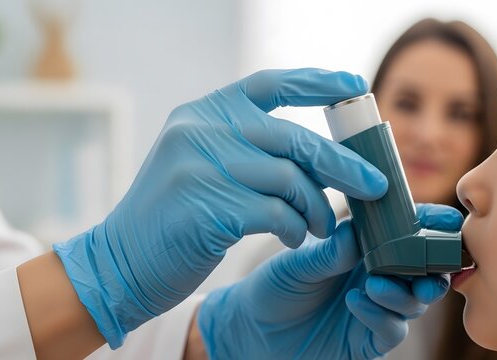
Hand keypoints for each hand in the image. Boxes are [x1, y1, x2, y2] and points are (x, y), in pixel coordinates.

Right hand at [53, 69, 387, 347]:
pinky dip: (294, 228)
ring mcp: (199, 166)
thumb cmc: (174, 217)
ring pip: (289, 179)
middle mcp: (199, 131)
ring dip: (317, 208)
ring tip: (323, 226)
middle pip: (292, 138)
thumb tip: (323, 156)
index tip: (357, 88)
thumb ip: (249, 150)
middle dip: (342, 163)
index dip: (318, 82)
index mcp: (201, 114)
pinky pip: (276, 213)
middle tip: (375, 185)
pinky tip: (292, 238)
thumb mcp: (203, 166)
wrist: (121, 261)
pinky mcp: (206, 207)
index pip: (269, 83)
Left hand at [197, 203, 462, 358]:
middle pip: (424, 271)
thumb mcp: (297, 263)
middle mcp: (376, 277)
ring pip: (415, 302)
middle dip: (432, 265)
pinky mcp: (368, 339)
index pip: (406, 235)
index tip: (444, 220)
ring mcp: (376, 309)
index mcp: (364, 249)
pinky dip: (381, 316)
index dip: (429, 227)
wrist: (254, 330)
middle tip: (424, 259)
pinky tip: (355, 302)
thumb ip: (330, 251)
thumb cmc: (275, 286)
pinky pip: (392, 329)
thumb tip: (359, 231)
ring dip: (403, 291)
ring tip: (374, 283)